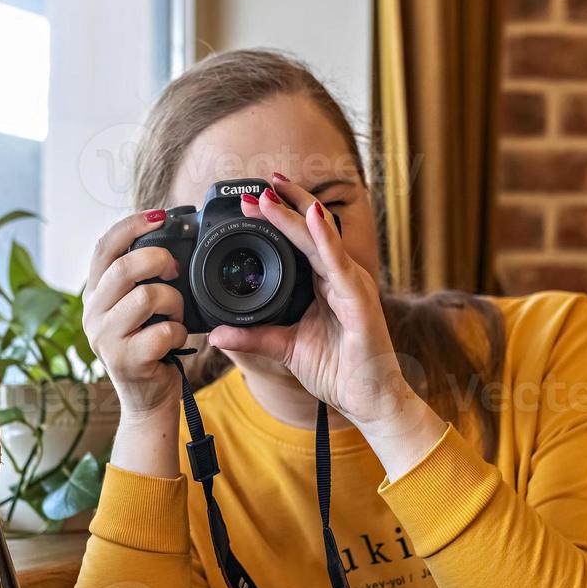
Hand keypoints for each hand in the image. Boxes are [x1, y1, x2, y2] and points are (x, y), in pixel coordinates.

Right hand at [83, 210, 187, 422]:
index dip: (131, 225)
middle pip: (125, 267)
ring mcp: (105, 339)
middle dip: (160, 261)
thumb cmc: (149, 348)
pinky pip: (163, 331)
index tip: (159, 215)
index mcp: (94, 294)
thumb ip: (139, 279)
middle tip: (175, 270)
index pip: (103, 247)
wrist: (147, 400)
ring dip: (174, 302)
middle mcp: (91, 314)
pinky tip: (175, 339)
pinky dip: (179, 331)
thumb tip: (167, 238)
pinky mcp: (126, 360)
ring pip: (147, 297)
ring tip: (174, 315)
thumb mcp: (136, 310)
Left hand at [206, 177, 432, 441]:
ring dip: (295, 214)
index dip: (279, 219)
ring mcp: (352, 286)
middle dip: (284, 206)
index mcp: (326, 283)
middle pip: (311, 231)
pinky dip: (326, 240)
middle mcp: (341, 277)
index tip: (251, 201)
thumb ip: (254, 337)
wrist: (368, 401)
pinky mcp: (360, 300)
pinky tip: (312, 217)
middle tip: (258, 186)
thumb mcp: (286, 349)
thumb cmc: (339, 372)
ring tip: (272, 193)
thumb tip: (217, 334)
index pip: (301, 241)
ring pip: (320, 240)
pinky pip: (339, 265)